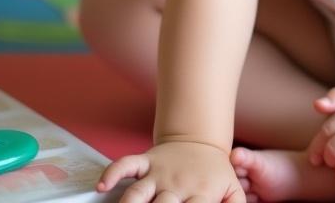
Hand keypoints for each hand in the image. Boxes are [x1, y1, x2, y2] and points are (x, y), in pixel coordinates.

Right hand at [97, 140, 244, 202]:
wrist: (202, 139)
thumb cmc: (216, 173)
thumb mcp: (232, 191)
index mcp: (200, 194)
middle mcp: (177, 185)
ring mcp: (159, 172)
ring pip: (138, 192)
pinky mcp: (146, 161)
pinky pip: (127, 164)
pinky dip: (113, 172)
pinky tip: (102, 187)